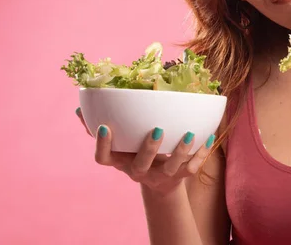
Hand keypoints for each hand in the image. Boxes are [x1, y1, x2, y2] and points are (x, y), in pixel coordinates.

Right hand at [75, 107, 215, 194]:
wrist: (161, 182)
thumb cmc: (135, 153)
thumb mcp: (120, 143)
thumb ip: (100, 127)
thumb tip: (80, 108)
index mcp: (120, 161)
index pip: (104, 159)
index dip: (103, 145)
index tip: (105, 127)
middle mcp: (138, 172)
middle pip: (141, 165)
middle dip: (149, 149)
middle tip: (158, 129)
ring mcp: (159, 177)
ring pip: (171, 169)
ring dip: (181, 151)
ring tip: (191, 132)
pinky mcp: (179, 178)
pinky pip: (192, 168)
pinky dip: (202, 153)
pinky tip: (209, 136)